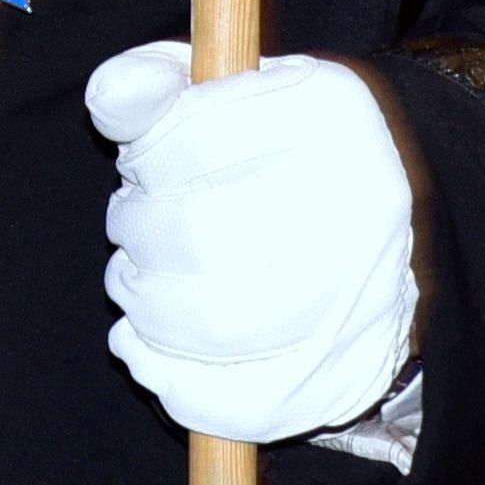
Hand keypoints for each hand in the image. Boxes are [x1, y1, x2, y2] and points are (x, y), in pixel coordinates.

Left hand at [83, 42, 421, 444]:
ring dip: (145, 308)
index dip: (143, 163)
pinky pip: (233, 400)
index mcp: (331, 114)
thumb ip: (154, 84)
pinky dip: (168, 378)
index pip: (195, 136)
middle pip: (202, 236)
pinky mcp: (341, 382)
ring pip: (214, 323)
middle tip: (131, 235)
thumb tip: (113, 94)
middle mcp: (366, 205)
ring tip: (138, 285)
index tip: (139, 173)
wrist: (371, 232)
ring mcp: (365, 301)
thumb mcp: (219, 92)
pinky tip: (149, 346)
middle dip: (137, 240)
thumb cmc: (268, 155)